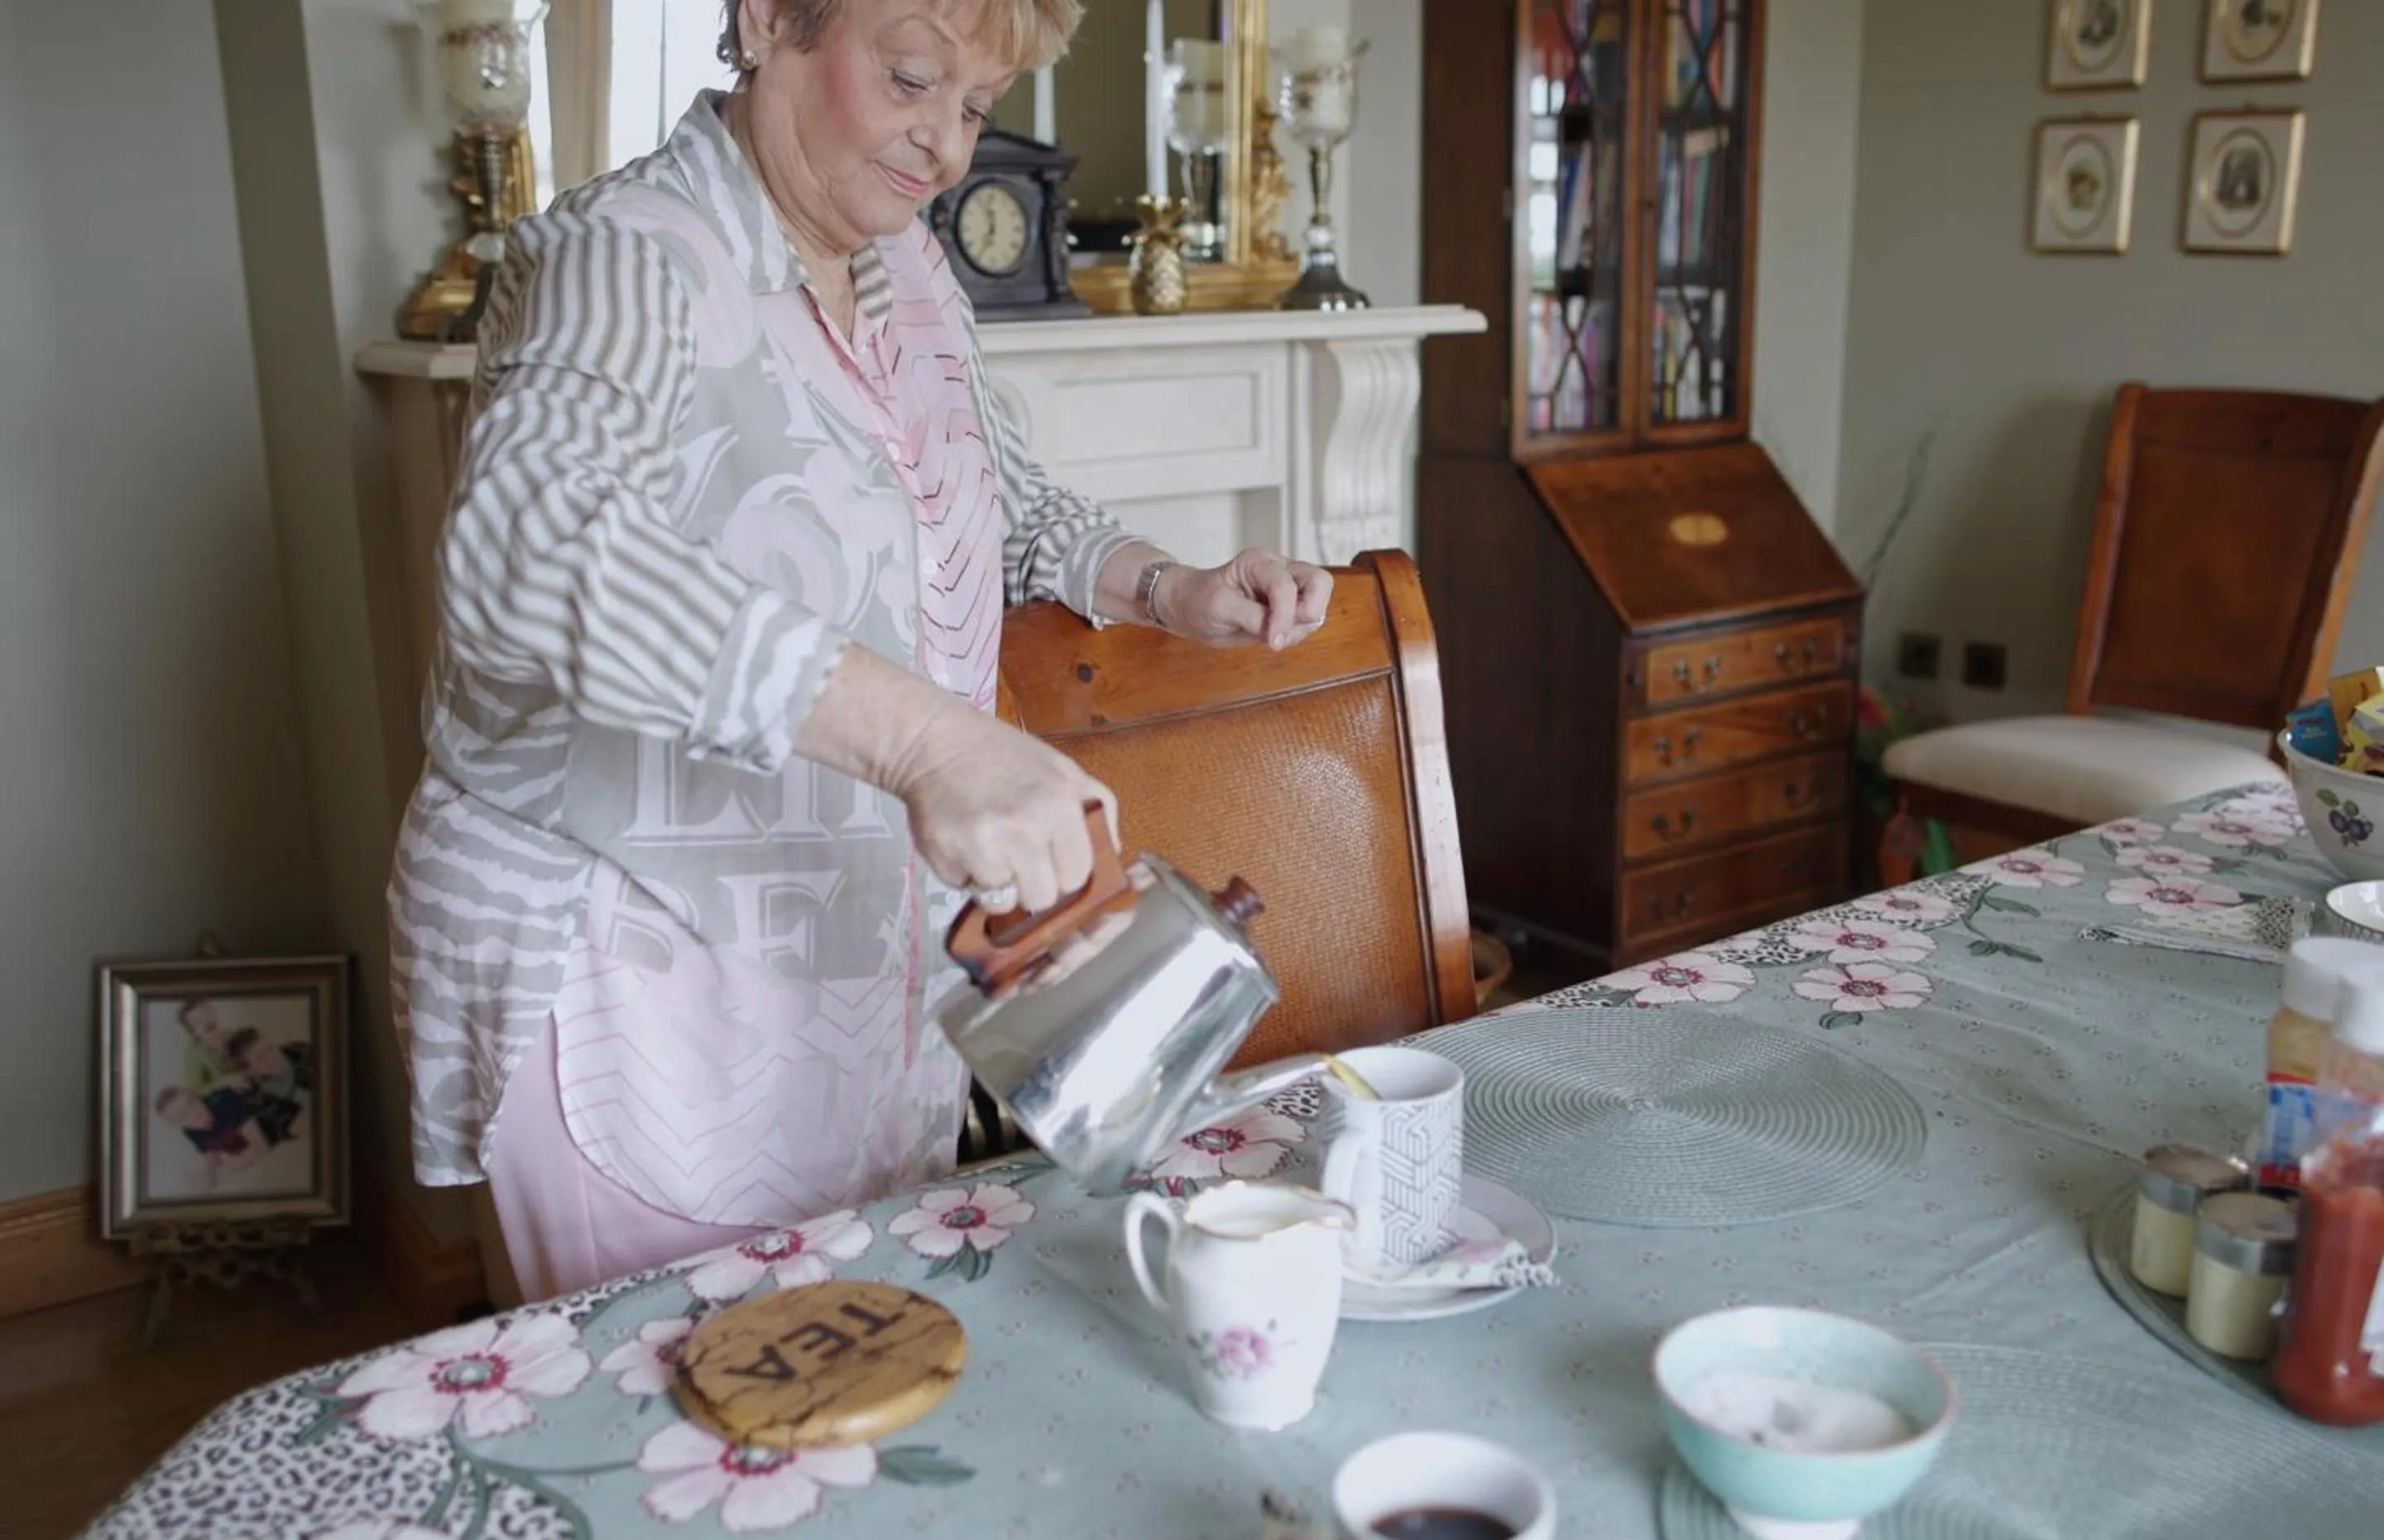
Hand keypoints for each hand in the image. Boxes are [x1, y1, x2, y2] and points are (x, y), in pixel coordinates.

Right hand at [887, 706, 1116, 915]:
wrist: (935, 741)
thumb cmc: (1004, 757)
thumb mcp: (1065, 772)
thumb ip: (1097, 814)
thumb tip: (1112, 861)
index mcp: (1062, 805)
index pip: (1077, 876)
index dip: (1063, 873)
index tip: (1049, 859)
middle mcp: (1026, 827)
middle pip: (1042, 898)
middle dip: (1031, 885)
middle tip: (1015, 855)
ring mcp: (984, 844)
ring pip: (1003, 903)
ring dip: (997, 884)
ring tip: (989, 849)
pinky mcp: (946, 854)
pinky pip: (966, 891)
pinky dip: (965, 876)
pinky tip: (964, 843)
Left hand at [1155, 548, 1332, 649]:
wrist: (1191, 609)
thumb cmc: (1199, 600)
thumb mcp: (1219, 608)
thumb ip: (1252, 618)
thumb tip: (1279, 632)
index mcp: (1260, 562)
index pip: (1286, 585)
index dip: (1284, 615)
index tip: (1272, 642)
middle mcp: (1280, 569)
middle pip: (1321, 582)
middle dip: (1307, 613)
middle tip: (1279, 632)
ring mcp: (1289, 587)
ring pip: (1319, 604)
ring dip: (1300, 627)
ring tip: (1269, 637)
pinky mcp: (1290, 606)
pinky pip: (1309, 620)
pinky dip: (1296, 633)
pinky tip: (1272, 636)